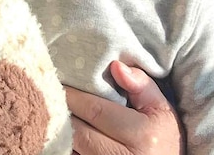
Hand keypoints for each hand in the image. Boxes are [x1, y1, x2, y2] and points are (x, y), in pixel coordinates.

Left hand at [65, 61, 183, 154]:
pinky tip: (66, 131)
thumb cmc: (162, 135)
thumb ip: (141, 84)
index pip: (95, 111)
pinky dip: (68, 145)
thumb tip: (115, 66)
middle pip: (78, 132)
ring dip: (61, 130)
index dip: (73, 96)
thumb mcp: (160, 107)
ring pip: (72, 148)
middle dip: (62, 112)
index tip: (57, 81)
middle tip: (50, 94)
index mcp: (142, 135)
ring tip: (55, 111)